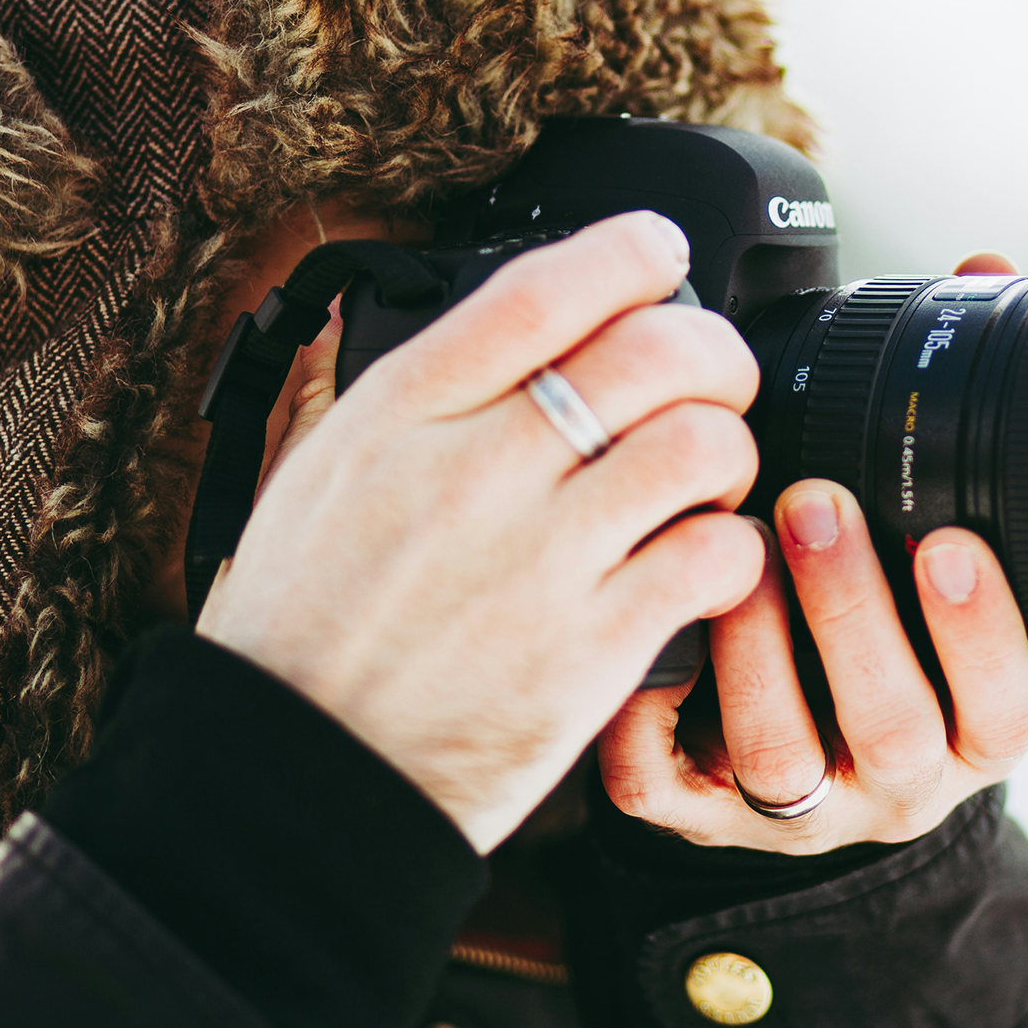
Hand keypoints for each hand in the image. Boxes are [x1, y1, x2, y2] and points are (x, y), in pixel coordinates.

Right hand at [197, 212, 768, 851]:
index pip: (546, 288)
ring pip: (702, 443)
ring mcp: (539, 561)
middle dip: (712, 351)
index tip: (661, 251)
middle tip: (714, 381)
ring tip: (707, 480)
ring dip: (729, 450)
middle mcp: (475, 472)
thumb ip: (413, 388)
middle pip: (653, 350)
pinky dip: (733, 550)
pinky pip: (716, 556)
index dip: (631, 251)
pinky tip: (705, 562)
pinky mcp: (590, 651)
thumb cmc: (303, 625)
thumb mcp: (320, 470)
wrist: (294, 776)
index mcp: (403, 413)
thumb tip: (492, 310)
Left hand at [596, 250, 1027, 852]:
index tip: (948, 539)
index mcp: (973, 719)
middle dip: (855, 613)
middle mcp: (898, 775)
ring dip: (757, 652)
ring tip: (730, 557)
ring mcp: (801, 809)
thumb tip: (983, 276)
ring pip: (783, 762)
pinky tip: (642, 641)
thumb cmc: (885, 619)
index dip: (986, 631)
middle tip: (812, 507)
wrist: (811, 759)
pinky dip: (644, 723)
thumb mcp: (945, 543)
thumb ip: (962, 416)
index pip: (1006, 704)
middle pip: (894, 727)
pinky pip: (666, 793)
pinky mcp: (705, 818)